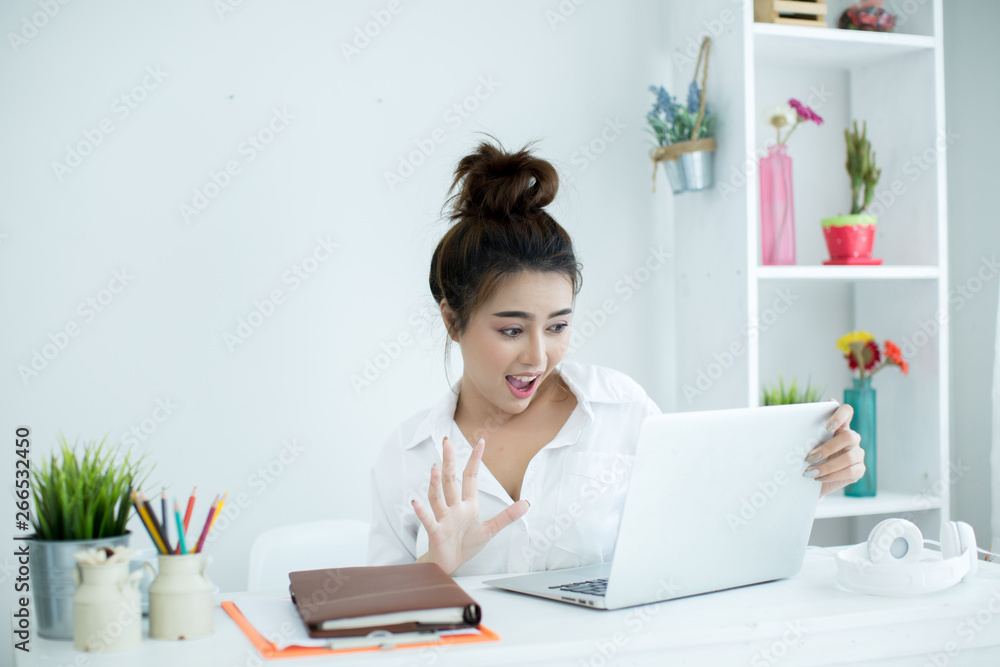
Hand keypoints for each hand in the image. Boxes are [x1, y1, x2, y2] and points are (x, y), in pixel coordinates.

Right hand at [412, 435, 528, 574]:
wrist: (449, 564)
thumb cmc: (465, 544)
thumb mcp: (490, 530)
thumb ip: (506, 516)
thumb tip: (527, 503)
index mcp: (467, 504)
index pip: (471, 477)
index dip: (475, 460)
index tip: (481, 441)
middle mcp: (454, 507)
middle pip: (450, 480)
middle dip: (449, 461)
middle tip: (446, 441)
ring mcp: (443, 518)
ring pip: (438, 497)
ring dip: (436, 483)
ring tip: (435, 468)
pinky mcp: (436, 532)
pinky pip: (428, 520)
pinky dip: (422, 512)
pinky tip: (416, 503)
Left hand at [806, 400, 864, 496]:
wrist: (810, 480)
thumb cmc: (807, 458)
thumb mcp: (805, 444)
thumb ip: (806, 432)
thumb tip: (793, 423)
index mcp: (839, 426)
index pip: (846, 411)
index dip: (840, 415)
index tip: (827, 427)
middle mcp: (851, 438)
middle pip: (849, 436)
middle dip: (828, 448)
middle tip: (809, 457)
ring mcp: (858, 454)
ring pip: (850, 456)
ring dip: (827, 466)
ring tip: (810, 472)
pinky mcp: (859, 470)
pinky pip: (851, 471)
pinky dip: (833, 476)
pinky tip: (819, 478)